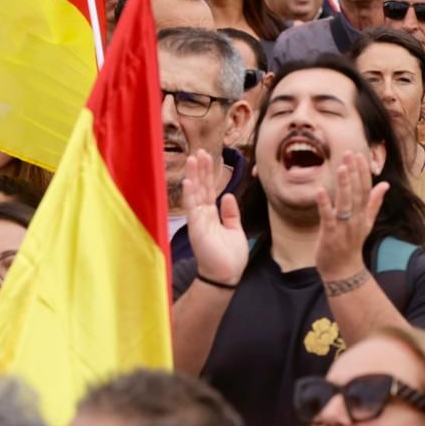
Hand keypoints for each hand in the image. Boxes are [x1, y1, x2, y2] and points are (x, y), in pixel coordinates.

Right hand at [181, 150, 247, 285]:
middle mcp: (202, 214)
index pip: (209, 189)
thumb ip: (231, 213)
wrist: (227, 275)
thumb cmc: (230, 256)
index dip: (208, 173)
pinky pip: (192, 208)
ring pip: (195, 193)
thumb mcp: (235, 230)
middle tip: (199, 151)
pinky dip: (191, 194)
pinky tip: (190, 181)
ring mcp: (198, 220)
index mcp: (212, 214)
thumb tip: (229, 195)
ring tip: (193, 159)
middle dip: (201, 169)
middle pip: (201, 187)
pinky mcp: (196, 227)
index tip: (207, 157)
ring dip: (194, 176)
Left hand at [314, 150, 385, 281]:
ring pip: (346, 203)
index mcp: (364, 214)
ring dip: (344, 185)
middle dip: (354, 173)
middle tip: (350, 153)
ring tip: (342, 167)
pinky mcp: (331, 235)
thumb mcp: (366, 222)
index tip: (360, 154)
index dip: (363, 172)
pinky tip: (319, 191)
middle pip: (357, 193)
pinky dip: (324, 205)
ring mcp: (344, 228)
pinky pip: (328, 218)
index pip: (365, 190)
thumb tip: (384, 185)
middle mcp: (356, 219)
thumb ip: (374, 203)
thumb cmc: (351, 244)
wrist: (344, 270)